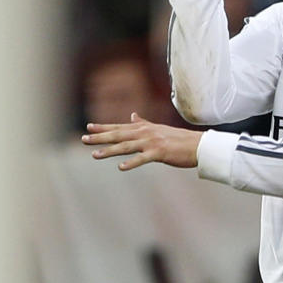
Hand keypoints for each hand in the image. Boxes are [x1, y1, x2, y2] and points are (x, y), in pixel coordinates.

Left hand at [83, 113, 201, 170]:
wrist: (198, 145)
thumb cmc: (179, 139)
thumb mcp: (159, 128)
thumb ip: (144, 123)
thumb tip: (133, 115)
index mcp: (144, 128)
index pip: (120, 127)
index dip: (103, 127)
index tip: (88, 127)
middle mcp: (145, 133)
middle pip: (118, 135)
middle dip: (100, 137)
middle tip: (84, 139)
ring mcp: (152, 142)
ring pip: (126, 146)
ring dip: (110, 150)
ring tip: (95, 154)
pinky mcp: (160, 153)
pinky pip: (142, 159)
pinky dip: (132, 163)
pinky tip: (121, 167)